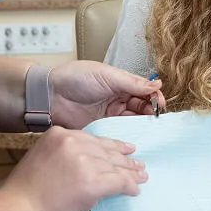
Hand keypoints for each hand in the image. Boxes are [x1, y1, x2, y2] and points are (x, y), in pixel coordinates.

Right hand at [1, 126, 147, 210]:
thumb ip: (65, 155)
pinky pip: (120, 181)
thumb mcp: (42, 158)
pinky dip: (130, 186)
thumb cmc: (26, 192)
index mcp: (59, 134)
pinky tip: (135, 190)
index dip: (112, 145)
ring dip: (131, 172)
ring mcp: (85, 161)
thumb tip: (90, 163)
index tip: (125, 148)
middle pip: (106, 150)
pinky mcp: (94, 181)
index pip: (93, 138)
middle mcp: (73, 143)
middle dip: (124, 158)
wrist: (21, 210)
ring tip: (142, 176)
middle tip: (138, 163)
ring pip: (116, 165)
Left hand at [49, 61, 165, 127]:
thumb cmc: (75, 79)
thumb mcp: (107, 75)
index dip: (154, 96)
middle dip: (151, 111)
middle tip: (155, 116)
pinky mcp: (103, 127)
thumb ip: (132, 82)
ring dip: (142, 123)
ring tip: (148, 127)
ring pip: (133, 119)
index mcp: (120, 82)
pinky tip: (135, 135)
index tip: (160, 104)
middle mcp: (117, 97)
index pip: (144, 90)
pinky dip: (129, 133)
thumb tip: (157, 85)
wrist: (50, 95)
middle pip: (142, 106)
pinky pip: (120, 131)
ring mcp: (110, 114)